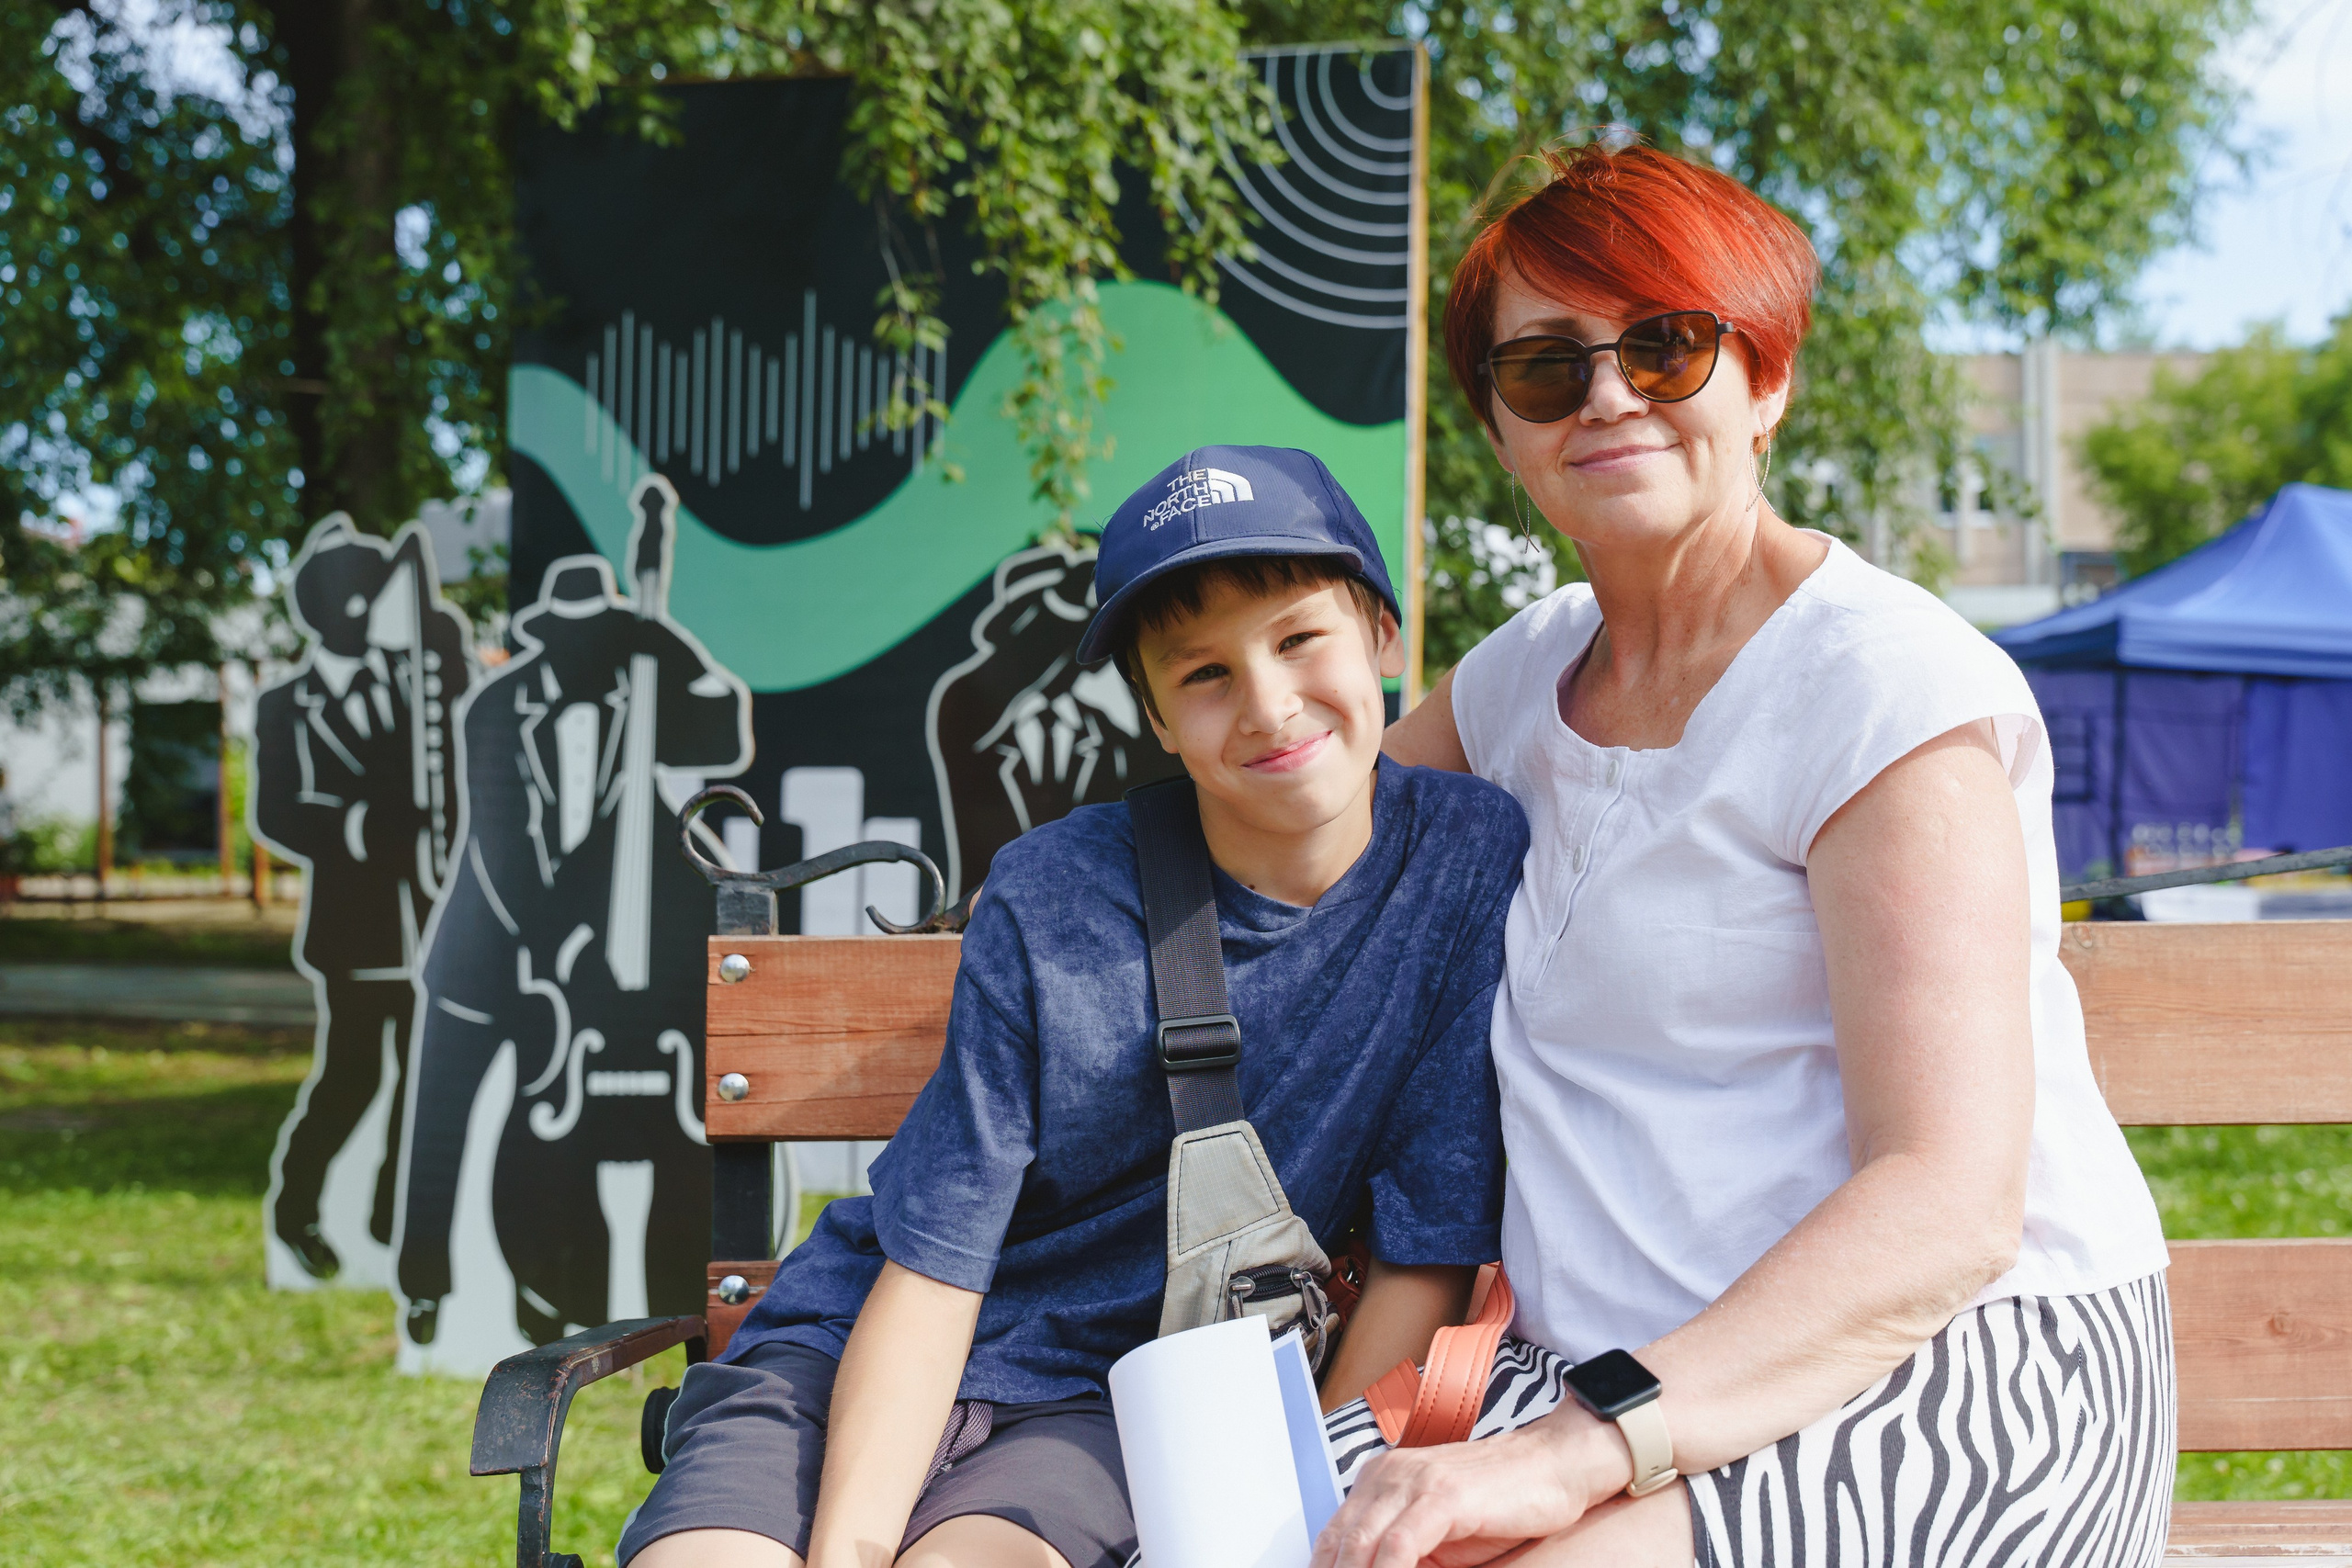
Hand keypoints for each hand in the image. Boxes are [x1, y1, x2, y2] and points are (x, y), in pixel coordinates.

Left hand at [1311, 1407, 1625, 1567]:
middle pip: (1340, 1543)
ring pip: (1362, 1545)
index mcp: (1379, 1480)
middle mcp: (1388, 1475)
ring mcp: (1414, 1481)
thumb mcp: (1436, 1535)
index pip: (1333, 1538)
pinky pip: (1400, 1545)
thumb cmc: (1498, 1502)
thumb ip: (1400, 1553)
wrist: (1552, 1466)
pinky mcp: (1442, 1494)